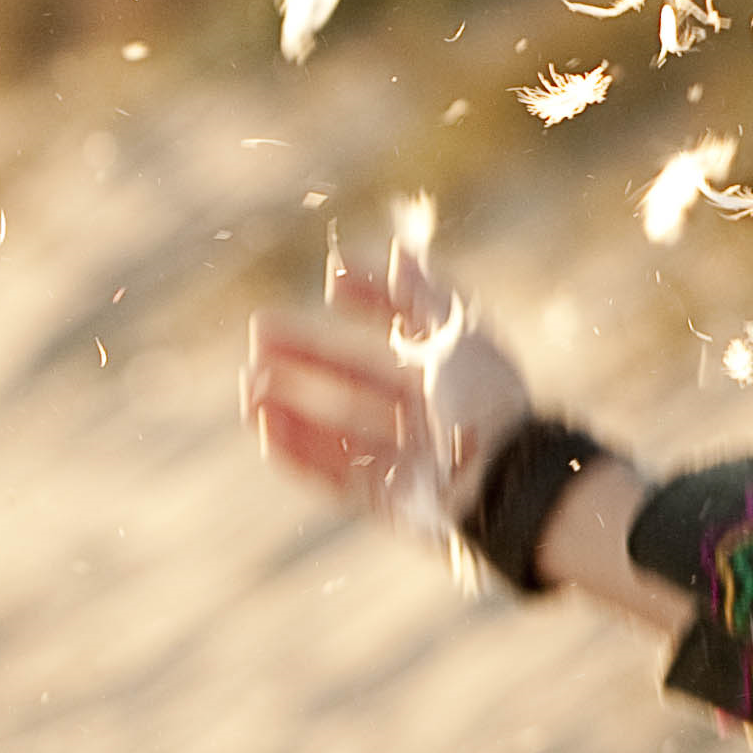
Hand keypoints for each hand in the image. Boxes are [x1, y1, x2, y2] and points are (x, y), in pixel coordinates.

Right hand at [243, 228, 531, 545]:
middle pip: (357, 380)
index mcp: (454, 371)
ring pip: (339, 429)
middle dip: (308, 357)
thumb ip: (425, 296)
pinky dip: (299, 453)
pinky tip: (266, 427)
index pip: (405, 329)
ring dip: (292, 406)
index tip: (332, 281)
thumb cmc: (484, 402)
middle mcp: (430, 414)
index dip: (372, 300)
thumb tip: (397, 251)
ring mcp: (410, 459)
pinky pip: (337, 477)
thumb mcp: (459, 335)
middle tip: (259, 335)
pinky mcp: (391, 501)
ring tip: (250, 386)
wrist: (501, 482)